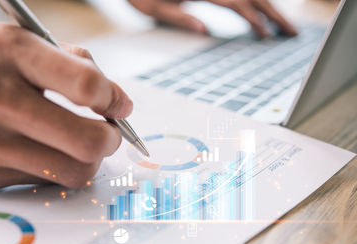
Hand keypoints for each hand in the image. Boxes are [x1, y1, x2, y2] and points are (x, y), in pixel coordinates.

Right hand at [0, 23, 132, 188]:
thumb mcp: (19, 44)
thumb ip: (74, 64)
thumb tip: (118, 101)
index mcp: (10, 52)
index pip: (85, 85)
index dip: (113, 100)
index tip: (119, 106)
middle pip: (87, 141)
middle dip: (111, 140)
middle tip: (108, 133)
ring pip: (73, 171)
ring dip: (88, 160)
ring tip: (80, 144)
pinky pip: (45, 180)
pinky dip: (54, 167)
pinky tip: (40, 149)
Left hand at [128, 0, 296, 36]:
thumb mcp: (154, 9)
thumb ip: (179, 18)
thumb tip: (205, 30)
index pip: (237, 3)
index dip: (255, 20)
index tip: (267, 37)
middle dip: (274, 14)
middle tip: (292, 33)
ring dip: (270, 8)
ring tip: (284, 26)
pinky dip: (255, 3)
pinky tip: (263, 13)